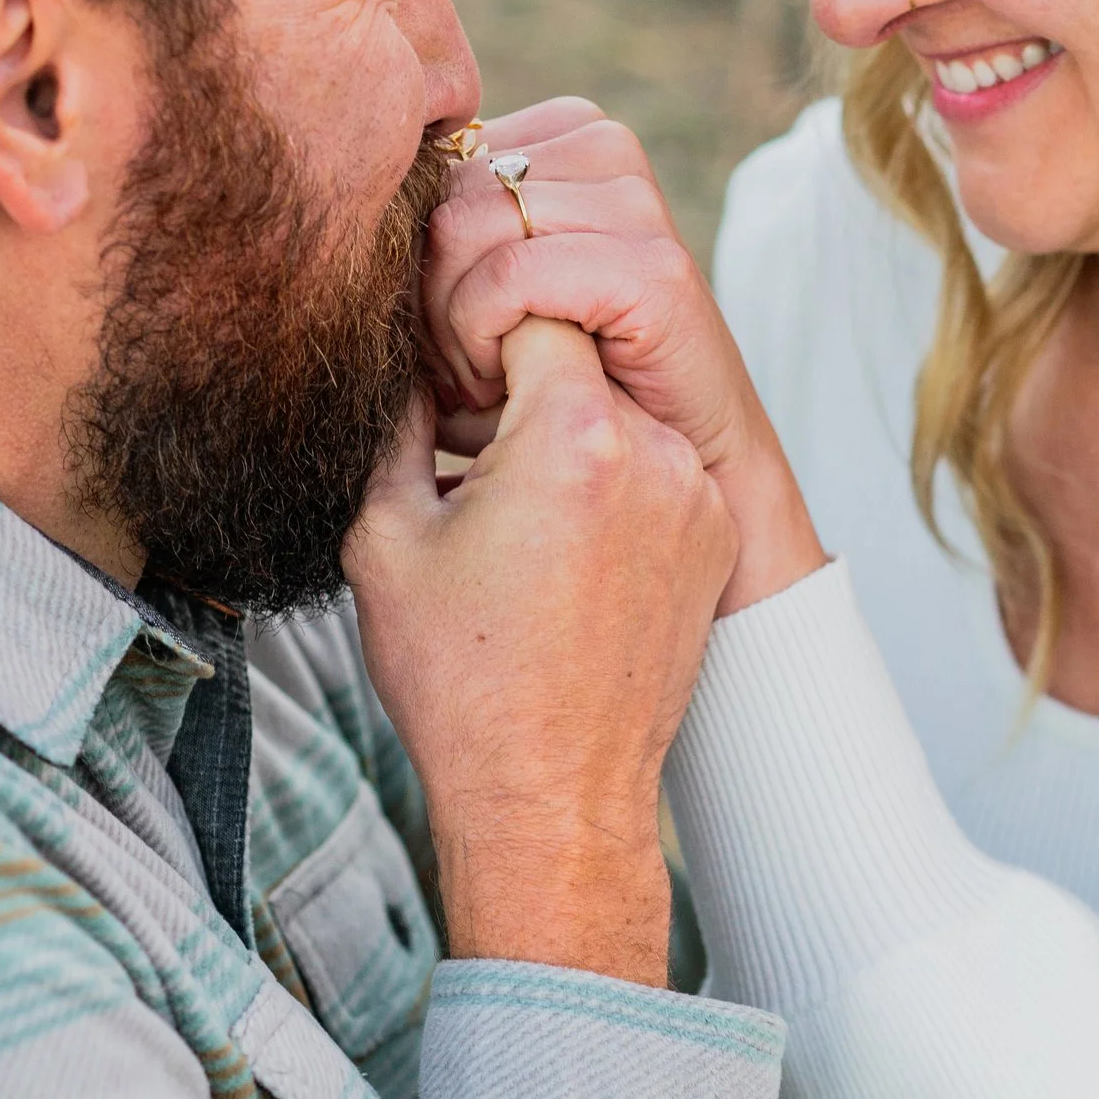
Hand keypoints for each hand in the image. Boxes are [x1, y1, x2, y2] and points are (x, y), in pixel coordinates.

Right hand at [343, 315, 735, 985]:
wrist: (548, 796)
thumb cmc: (461, 683)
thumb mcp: (385, 537)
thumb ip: (397, 419)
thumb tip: (401, 351)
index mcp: (575, 437)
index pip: (530, 303)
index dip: (474, 326)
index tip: (446, 380)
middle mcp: (656, 454)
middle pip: (582, 349)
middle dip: (520, 371)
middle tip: (466, 430)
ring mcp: (696, 496)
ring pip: (622, 404)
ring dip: (567, 424)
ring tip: (511, 498)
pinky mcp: (713, 535)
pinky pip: (655, 463)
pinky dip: (609, 474)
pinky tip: (559, 536)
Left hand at [422, 99, 825, 614]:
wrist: (681, 476)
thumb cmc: (561, 397)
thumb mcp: (477, 300)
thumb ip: (428, 245)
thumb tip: (330, 218)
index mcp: (560, 133)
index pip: (430, 158)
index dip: (416, 253)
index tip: (442, 335)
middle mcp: (603, 145)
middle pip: (441, 191)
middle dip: (428, 295)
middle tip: (459, 377)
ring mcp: (635, 200)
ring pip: (463, 227)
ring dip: (452, 328)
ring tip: (484, 386)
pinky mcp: (653, 268)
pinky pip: (509, 276)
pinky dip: (481, 342)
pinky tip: (502, 392)